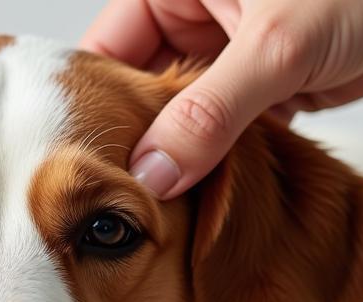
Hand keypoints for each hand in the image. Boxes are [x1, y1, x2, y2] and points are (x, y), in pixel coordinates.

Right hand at [80, 0, 362, 198]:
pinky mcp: (254, 94)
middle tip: (127, 208)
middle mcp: (189, 23)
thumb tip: (154, 175)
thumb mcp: (276, 46)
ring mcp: (220, 63)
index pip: (104, 56)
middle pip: (135, 98)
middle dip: (137, 149)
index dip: (91, 113)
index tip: (86, 171)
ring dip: (180, 166)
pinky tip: (207, 205)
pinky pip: (218, 139)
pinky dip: (217, 171)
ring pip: (178, 125)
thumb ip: (211, 113)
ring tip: (163, 217)